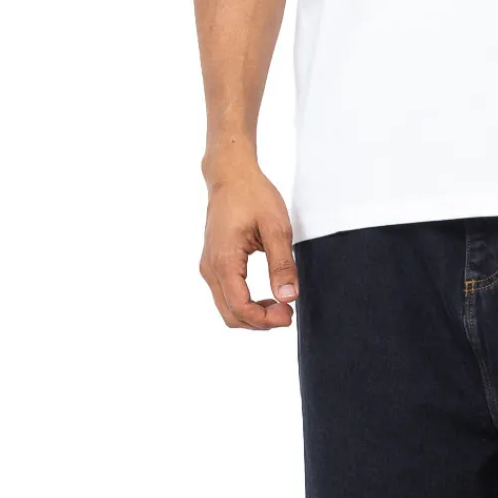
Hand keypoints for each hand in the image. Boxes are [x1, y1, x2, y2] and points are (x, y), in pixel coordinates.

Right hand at [199, 160, 298, 329]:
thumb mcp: (276, 227)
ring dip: (253, 315)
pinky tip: (266, 297)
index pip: (240, 308)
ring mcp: (209, 267)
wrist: (231, 175)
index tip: (289, 314)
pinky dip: (245, 304)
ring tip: (280, 306)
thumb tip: (288, 297)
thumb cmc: (253, 195)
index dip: (266, 319)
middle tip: (288, 313)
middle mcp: (210, 268)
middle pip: (231, 315)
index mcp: (224, 260)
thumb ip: (282, 264)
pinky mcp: (213, 264)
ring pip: (227, 309)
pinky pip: (226, 296)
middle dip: (260, 321)